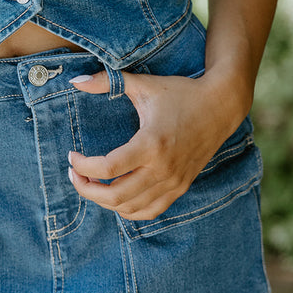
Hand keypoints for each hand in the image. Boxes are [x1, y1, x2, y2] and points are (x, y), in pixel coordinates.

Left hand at [68, 69, 237, 220]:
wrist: (220, 107)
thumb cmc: (180, 93)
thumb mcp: (143, 85)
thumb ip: (107, 81)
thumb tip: (75, 81)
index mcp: (151, 144)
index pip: (108, 168)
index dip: (83, 166)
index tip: (72, 157)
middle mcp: (162, 169)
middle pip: (115, 195)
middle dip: (86, 189)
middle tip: (74, 174)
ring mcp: (173, 182)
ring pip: (130, 208)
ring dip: (104, 201)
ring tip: (91, 184)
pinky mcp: (180, 187)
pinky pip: (149, 211)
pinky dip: (128, 209)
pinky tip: (115, 195)